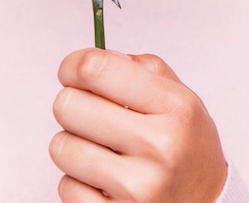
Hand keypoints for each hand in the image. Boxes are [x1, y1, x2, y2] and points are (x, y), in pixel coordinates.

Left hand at [50, 48, 226, 201]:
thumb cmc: (187, 147)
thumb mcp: (181, 98)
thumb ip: (141, 68)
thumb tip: (91, 60)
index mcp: (174, 107)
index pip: (96, 68)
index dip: (73, 65)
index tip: (71, 71)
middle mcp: (159, 146)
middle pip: (68, 105)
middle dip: (73, 104)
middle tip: (90, 113)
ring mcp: (137, 187)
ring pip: (61, 146)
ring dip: (73, 144)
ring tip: (101, 149)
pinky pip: (65, 186)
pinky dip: (78, 181)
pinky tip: (104, 179)